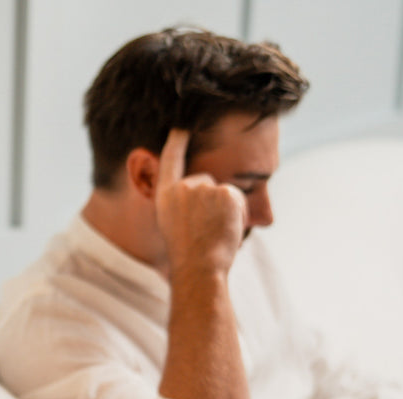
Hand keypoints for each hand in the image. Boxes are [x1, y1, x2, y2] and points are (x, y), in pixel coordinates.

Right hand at [154, 128, 246, 280]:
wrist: (199, 268)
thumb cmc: (187, 255)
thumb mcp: (173, 224)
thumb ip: (183, 202)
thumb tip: (204, 189)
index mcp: (165, 195)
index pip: (170, 159)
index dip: (177, 141)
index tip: (181, 126)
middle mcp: (183, 187)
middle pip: (204, 180)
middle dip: (210, 200)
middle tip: (206, 227)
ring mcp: (204, 188)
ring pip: (222, 190)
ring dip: (224, 208)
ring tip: (215, 231)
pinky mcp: (224, 192)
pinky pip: (237, 197)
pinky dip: (237, 213)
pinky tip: (226, 228)